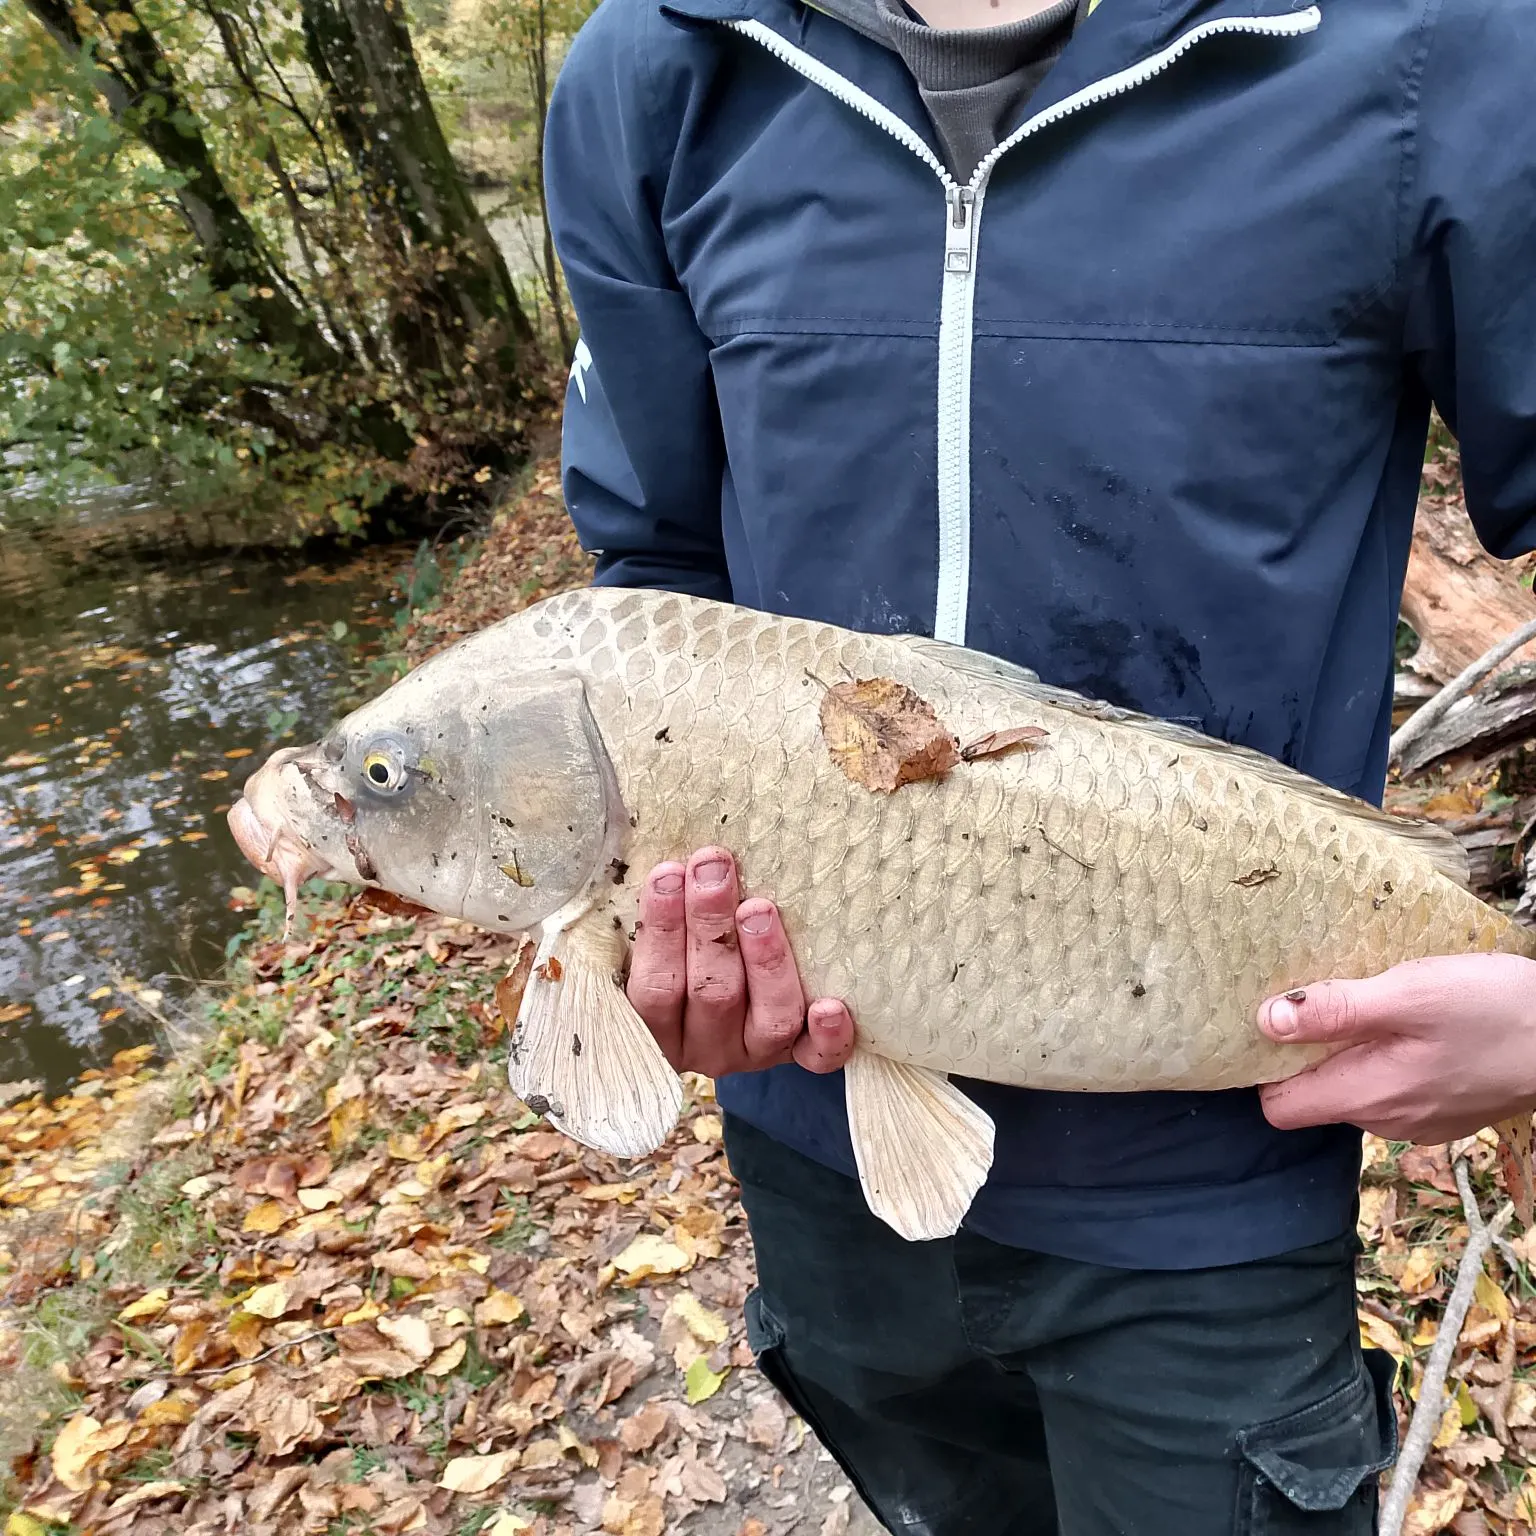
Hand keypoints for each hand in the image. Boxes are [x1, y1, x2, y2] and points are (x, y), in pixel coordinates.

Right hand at [626, 846, 856, 1078]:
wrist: (721, 1010)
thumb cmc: (682, 958)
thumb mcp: (656, 949)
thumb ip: (658, 918)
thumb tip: (667, 857)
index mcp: (659, 1027)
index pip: (656, 987)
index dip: (661, 930)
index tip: (669, 871)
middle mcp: (706, 1047)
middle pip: (711, 994)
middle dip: (711, 927)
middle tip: (714, 870)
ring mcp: (755, 1054)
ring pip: (767, 1019)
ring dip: (765, 961)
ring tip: (760, 908)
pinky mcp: (800, 1058)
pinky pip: (817, 1057)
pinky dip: (827, 1036)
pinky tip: (831, 1006)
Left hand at [1256, 953, 1535, 1142]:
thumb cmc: (1495, 1010)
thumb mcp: (1410, 994)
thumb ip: (1336, 1010)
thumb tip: (1265, 1021)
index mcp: (1367, 1096)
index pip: (1279, 1107)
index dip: (1262, 1067)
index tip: (1265, 1023)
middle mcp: (1385, 1121)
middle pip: (1313, 1096)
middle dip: (1304, 1053)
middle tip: (1316, 1000)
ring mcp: (1418, 1121)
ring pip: (1353, 1089)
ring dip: (1346, 1052)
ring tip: (1362, 1004)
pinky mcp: (1444, 1110)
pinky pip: (1390, 1088)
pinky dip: (1382, 1059)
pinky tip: (1404, 1025)